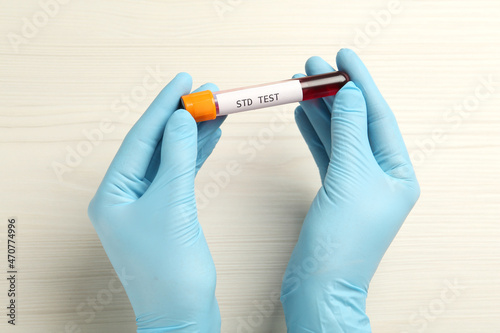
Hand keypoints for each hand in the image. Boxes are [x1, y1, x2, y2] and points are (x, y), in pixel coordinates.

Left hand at [88, 73, 224, 331]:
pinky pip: (181, 174)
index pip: (141, 139)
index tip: (185, 79)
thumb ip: (177, 159)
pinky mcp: (167, 212)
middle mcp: (124, 196)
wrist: (183, 314)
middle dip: (182, 117)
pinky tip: (211, 139)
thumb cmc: (170, 272)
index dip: (164, 106)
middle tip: (209, 92)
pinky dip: (196, 156)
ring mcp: (146, 204)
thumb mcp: (173, 206)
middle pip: (157, 145)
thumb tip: (181, 118)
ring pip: (172, 158)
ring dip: (193, 134)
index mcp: (112, 194)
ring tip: (217, 110)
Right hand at [280, 49, 419, 331]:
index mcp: (398, 173)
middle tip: (312, 67)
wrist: (319, 286)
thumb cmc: (342, 241)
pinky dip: (313, 135)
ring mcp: (356, 185)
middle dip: (335, 93)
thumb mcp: (349, 177)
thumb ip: (349, 132)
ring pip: (338, 137)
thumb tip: (350, 94)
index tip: (342, 56)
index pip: (377, 116)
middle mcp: (381, 176)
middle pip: (356, 123)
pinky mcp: (334, 193)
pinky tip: (302, 116)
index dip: (360, 83)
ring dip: (320, 111)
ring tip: (301, 86)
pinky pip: (326, 155)